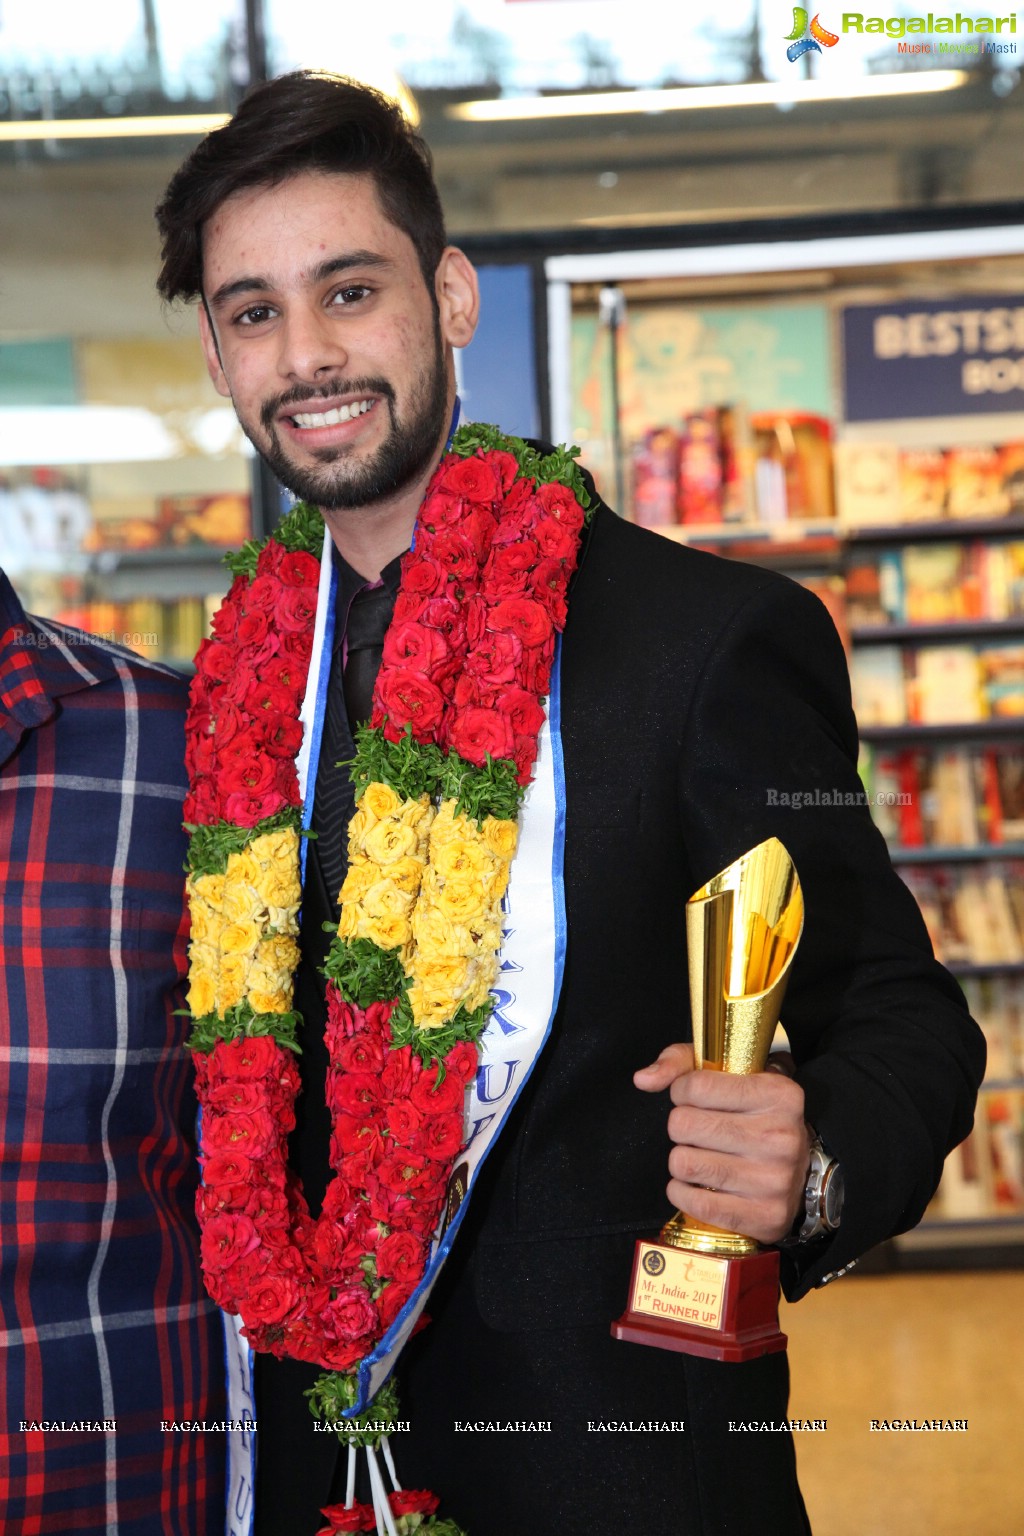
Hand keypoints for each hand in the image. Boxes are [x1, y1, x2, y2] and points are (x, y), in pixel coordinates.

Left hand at [634, 1044, 811, 1244]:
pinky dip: (683, 1193)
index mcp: (778, 1094)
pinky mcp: (765, 1215)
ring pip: (685, 1164)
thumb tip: (643, 1079)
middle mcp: (781, 1136)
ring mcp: (775, 1179)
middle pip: (684, 1125)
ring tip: (701, 1156)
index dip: (682, 1091)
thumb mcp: (730, 1074)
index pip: (696, 1087)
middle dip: (681, 1126)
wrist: (800, 1171)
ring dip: (682, 1160)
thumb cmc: (754, 1115)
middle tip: (698, 1131)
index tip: (692, 1098)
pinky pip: (696, 1203)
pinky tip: (697, 1184)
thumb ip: (682, 1063)